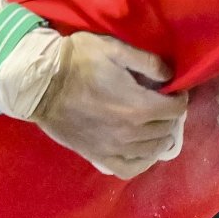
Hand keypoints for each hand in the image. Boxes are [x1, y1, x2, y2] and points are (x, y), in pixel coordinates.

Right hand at [31, 32, 187, 179]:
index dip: (179, 98)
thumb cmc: (76, 61)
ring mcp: (114, 148)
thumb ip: (147, 62)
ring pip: (152, 150)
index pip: (176, 109)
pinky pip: (130, 168)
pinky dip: (142, 161)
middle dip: (170, 116)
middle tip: (163, 105)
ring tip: (155, 125)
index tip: (173, 91)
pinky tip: (143, 151)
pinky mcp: (98, 156)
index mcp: (138, 106)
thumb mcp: (113, 49)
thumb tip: (170, 76)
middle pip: (166, 130)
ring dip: (160, 136)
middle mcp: (131, 133)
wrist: (39, 84)